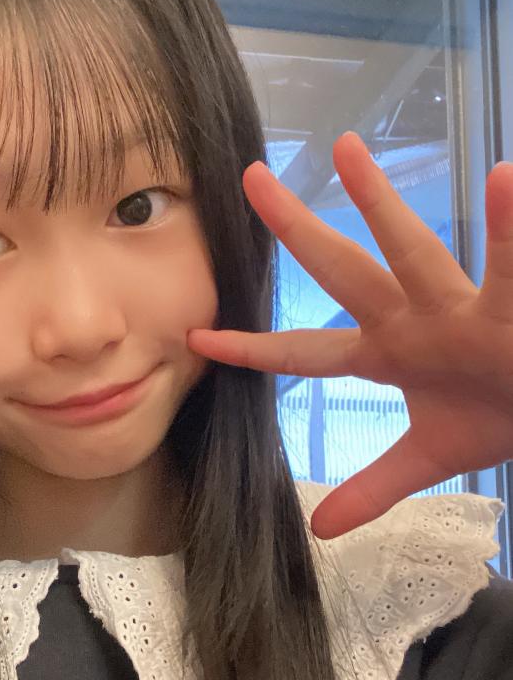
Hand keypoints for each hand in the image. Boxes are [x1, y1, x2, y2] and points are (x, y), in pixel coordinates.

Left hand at [186, 132, 512, 539]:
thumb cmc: (500, 411)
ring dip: (381, 205)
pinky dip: (509, 227)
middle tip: (249, 179)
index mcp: (388, 353)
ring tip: (347, 151)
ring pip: (413, 252)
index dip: (252, 348)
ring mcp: (459, 309)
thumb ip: (373, 487)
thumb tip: (319, 528)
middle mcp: (413, 319)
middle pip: (343, 272)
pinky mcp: (510, 309)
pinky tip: (503, 177)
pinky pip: (508, 265)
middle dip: (296, 233)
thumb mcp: (429, 457)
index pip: (305, 353)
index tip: (199, 339)